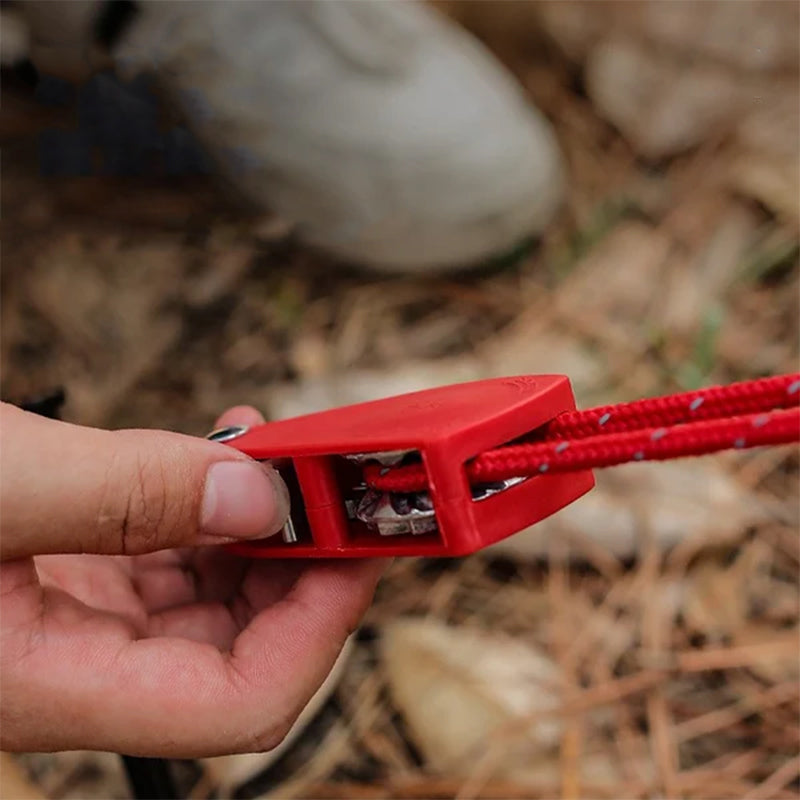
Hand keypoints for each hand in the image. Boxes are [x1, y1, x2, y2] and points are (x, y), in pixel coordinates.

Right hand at [0, 403, 384, 756]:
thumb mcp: (2, 482)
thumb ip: (129, 495)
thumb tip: (260, 500)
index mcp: (51, 683)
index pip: (237, 702)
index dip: (318, 629)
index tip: (357, 546)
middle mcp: (78, 665)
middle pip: (243, 644)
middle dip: (304, 563)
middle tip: (336, 485)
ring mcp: (81, 619)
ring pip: (216, 593)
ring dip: (265, 523)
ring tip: (279, 454)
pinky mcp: (79, 574)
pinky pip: (176, 552)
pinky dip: (213, 504)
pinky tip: (225, 456)